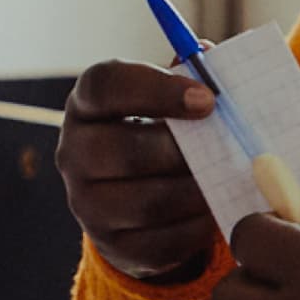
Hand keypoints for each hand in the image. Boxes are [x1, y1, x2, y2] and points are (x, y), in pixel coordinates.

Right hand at [57, 61, 221, 284]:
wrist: (138, 204)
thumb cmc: (163, 136)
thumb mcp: (167, 104)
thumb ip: (188, 78)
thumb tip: (209, 53)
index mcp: (86, 105)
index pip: (104, 85)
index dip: (155, 89)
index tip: (208, 98)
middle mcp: (73, 152)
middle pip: (122, 150)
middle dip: (182, 150)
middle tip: (224, 149)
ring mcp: (87, 204)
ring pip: (145, 202)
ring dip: (195, 192)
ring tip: (226, 181)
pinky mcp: (113, 246)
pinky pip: (161, 242)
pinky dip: (196, 229)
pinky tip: (215, 211)